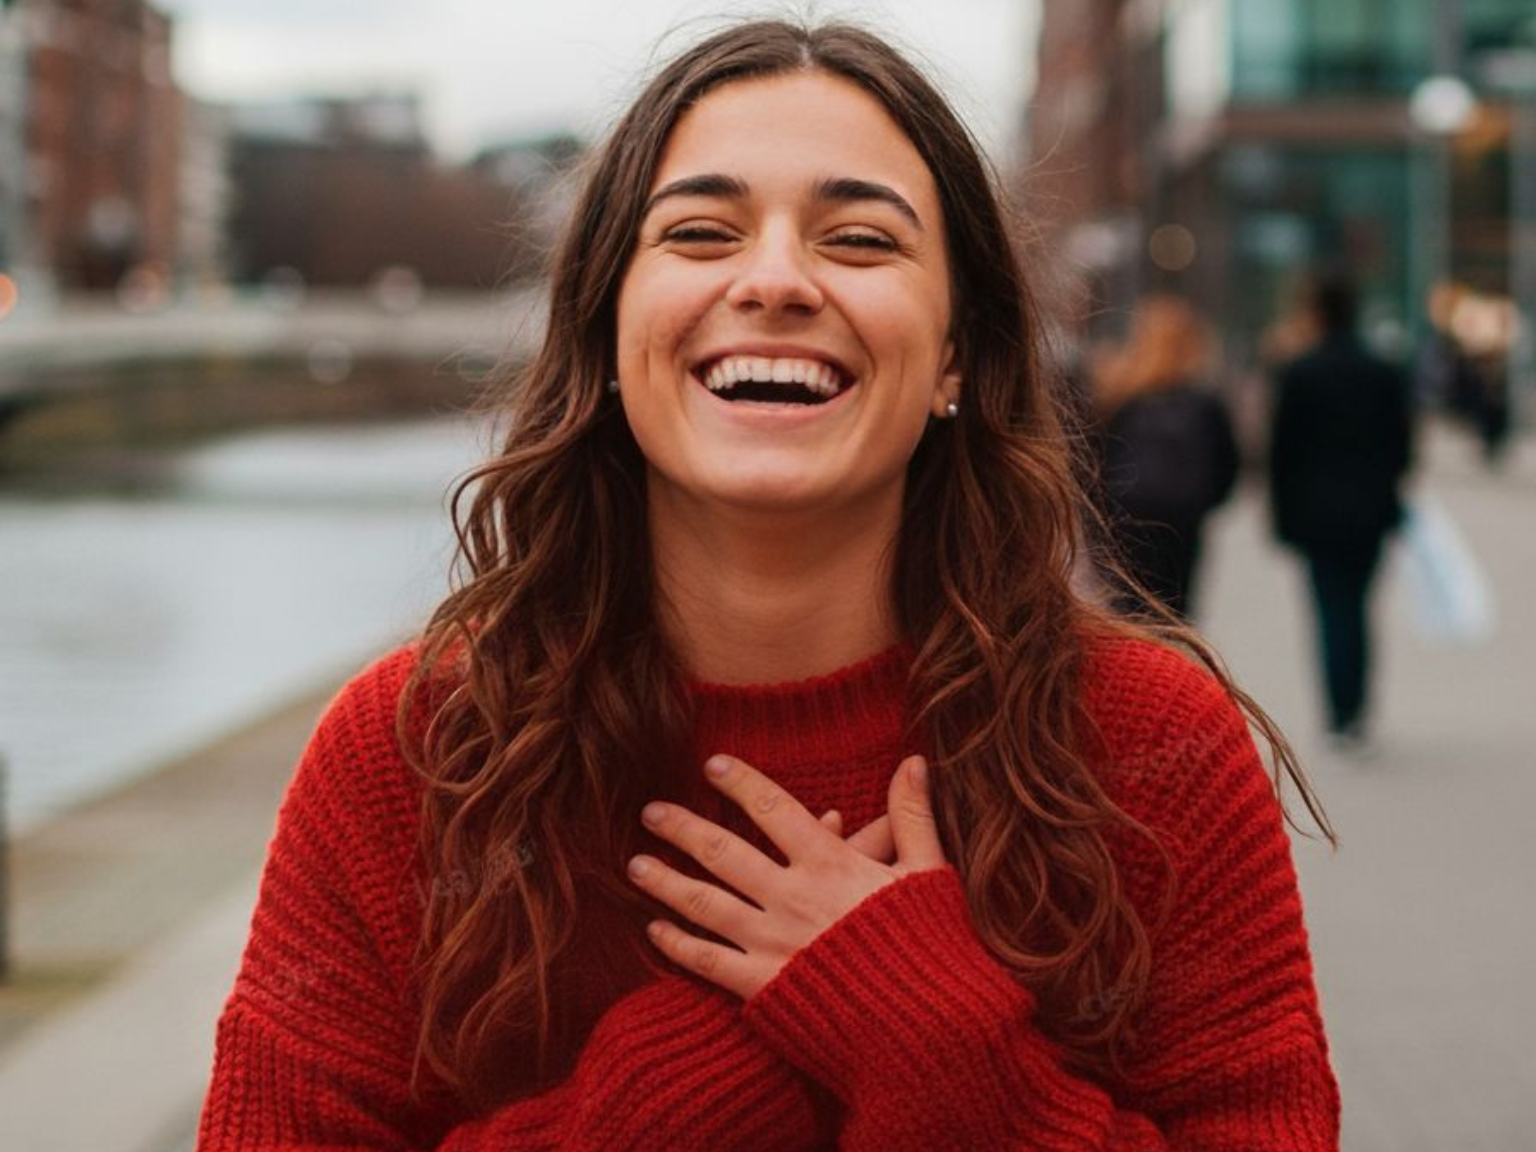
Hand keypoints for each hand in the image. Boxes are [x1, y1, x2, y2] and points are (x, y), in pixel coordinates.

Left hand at [627, 754, 945, 998]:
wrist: (929, 1029)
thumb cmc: (933, 948)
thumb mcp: (928, 873)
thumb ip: (912, 816)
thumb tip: (915, 761)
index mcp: (831, 864)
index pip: (774, 808)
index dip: (741, 782)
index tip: (712, 765)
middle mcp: (792, 897)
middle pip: (723, 851)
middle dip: (682, 828)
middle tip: (650, 811)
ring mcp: (773, 943)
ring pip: (703, 903)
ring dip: (665, 881)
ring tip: (635, 864)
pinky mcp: (764, 989)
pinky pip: (709, 961)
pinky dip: (678, 945)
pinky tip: (655, 931)